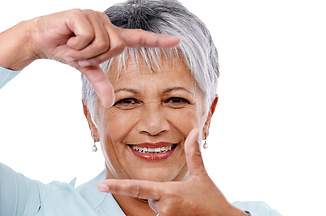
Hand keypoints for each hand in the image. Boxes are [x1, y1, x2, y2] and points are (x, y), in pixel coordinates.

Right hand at [29, 9, 178, 106]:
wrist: (41, 40)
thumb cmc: (68, 51)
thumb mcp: (87, 69)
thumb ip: (101, 83)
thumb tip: (110, 103)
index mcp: (112, 36)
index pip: (140, 38)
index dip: (159, 40)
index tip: (177, 40)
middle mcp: (107, 24)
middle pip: (118, 47)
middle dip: (97, 56)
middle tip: (81, 53)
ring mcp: (95, 17)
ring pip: (103, 43)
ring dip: (85, 52)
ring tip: (73, 46)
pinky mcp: (81, 14)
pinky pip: (88, 37)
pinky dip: (76, 46)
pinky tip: (68, 39)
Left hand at [97, 129, 246, 215]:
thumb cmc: (211, 199)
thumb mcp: (201, 175)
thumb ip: (194, 153)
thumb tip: (195, 131)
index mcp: (169, 192)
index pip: (137, 188)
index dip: (117, 186)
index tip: (100, 185)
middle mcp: (164, 208)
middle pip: (151, 197)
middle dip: (162, 194)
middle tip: (182, 196)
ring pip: (157, 208)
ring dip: (167, 204)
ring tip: (186, 206)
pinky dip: (170, 212)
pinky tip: (184, 211)